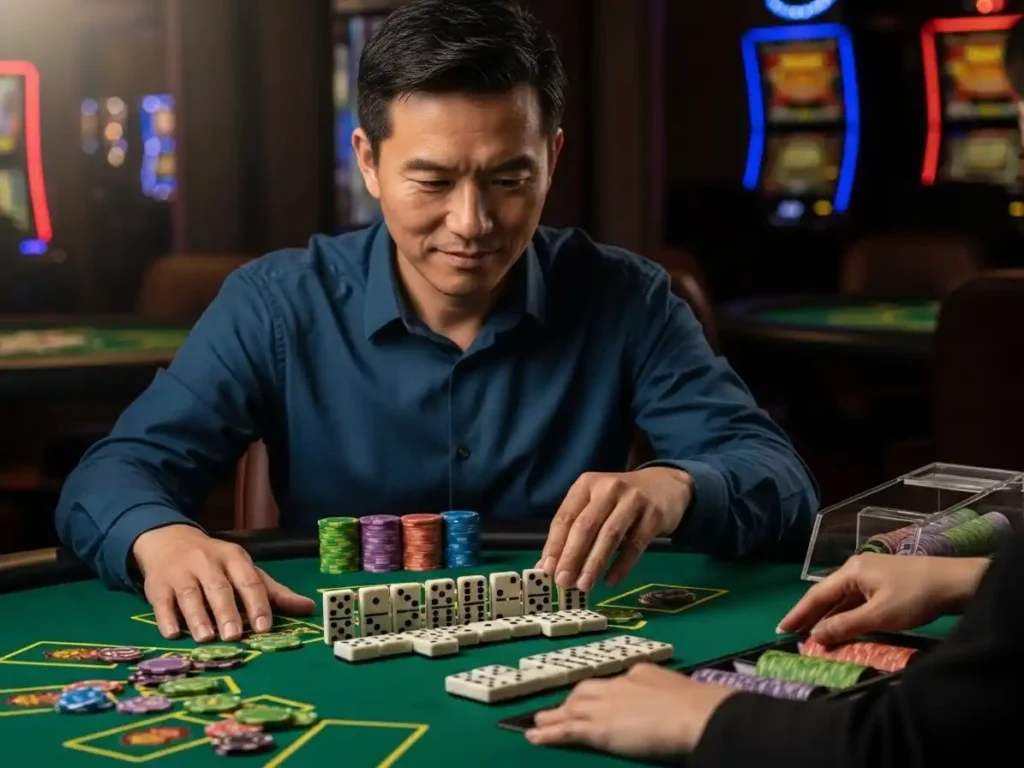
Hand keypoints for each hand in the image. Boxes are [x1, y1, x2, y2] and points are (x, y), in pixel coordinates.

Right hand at [132, 524, 314, 641]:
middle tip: (234, 636)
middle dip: (227, 612)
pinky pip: (161, 601)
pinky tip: (172, 633)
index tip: (264, 627)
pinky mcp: (157, 584)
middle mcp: (207, 562)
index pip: (249, 581)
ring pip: (190, 594)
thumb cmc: (216, 564)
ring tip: (206, 638)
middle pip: (219, 588)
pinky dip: (166, 618)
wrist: (170, 541)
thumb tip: (309, 608)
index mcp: (234, 558)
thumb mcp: (245, 570)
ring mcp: (180, 572)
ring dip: (198, 617)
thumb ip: (273, 591)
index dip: (257, 604)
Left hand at [526, 663, 734, 757]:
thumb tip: (665, 702)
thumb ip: (664, 693)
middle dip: (571, 701)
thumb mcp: (678, 690)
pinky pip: (566, 730)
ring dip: (553, 716)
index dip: (598, 693)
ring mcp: (605, 705)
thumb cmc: (697, 706)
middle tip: (557, 710)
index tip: (592, 699)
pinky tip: (534, 737)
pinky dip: (548, 734)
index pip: (611, 683)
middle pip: (585, 691)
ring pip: (571, 709)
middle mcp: (617, 684)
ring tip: (537, 723)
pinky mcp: (597, 728)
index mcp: (639, 672)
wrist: (694, 714)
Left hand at [537, 467, 692, 591]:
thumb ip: (573, 531)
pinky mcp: (654, 515)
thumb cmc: (620, 500)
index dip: (555, 544)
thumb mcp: (595, 505)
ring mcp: (633, 500)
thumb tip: (548, 566)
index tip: (547, 569)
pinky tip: (610, 581)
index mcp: (587, 484)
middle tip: (563, 581)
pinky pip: (635, 545)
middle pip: (586, 525)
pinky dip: (621, 566)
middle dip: (572, 556)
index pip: (565, 516)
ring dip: (594, 563)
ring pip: (610, 535)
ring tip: (584, 585)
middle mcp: (609, 488)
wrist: (665, 485)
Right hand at [778, 551, 988, 644]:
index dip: (798, 614)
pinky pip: (856, 601)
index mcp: (851, 572)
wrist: (957, 583)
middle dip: (809, 616)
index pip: (817, 595)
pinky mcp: (884, 584)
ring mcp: (871, 575)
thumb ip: (845, 626)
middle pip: (827, 596)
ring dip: (828, 618)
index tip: (781, 629)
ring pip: (842, 599)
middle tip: (791, 634)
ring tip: (813, 636)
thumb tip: (815, 636)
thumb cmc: (915, 597)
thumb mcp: (879, 616)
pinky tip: (842, 628)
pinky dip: (845, 615)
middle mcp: (856, 570)